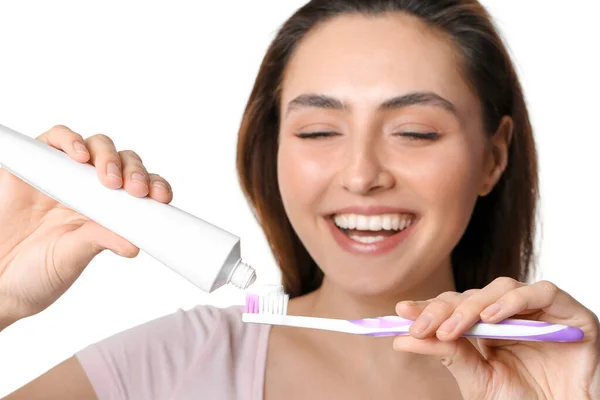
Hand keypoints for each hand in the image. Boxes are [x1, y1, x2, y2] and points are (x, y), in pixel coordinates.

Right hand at [0, 125, 172, 326]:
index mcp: (109, 211)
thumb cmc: (37, 273)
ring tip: (108, 178)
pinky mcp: (37, 163)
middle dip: (133, 170)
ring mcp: (65, 174)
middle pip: (123, 162)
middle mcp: (91, 190)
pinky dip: (70, 140)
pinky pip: (56, 139)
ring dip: (107, 155)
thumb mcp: (72, 257)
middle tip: (134, 189)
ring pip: (96, 147)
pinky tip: (79, 155)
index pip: (141, 187)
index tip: (162, 197)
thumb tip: (134, 243)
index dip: (155, 186)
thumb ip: (99, 241)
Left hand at [393, 277, 599, 398]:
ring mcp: (538, 309)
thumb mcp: (479, 380)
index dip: (427, 307)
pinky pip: (541, 292)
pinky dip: (515, 301)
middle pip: (471, 295)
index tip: (401, 312)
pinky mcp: (568, 310)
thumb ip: (447, 355)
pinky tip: (493, 319)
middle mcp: (509, 312)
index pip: (452, 307)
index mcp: (486, 327)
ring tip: (454, 328)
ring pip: (500, 287)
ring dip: (473, 305)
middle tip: (420, 325)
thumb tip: (402, 339)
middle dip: (443, 309)